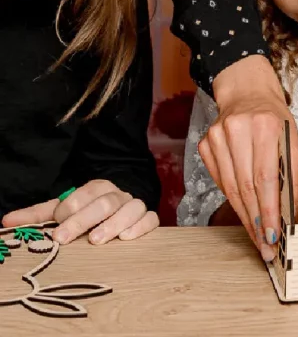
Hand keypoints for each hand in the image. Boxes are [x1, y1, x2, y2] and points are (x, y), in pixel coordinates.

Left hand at [1, 180, 157, 244]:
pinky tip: (127, 238)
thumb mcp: (62, 212)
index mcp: (96, 188)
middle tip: (67, 237)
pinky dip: (141, 227)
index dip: (72, 207)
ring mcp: (134, 205)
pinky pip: (151, 218)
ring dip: (114, 223)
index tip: (58, 225)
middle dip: (85, 219)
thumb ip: (38, 217)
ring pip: (131, 207)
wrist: (118, 210)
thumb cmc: (86, 213)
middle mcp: (117, 194)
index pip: (86, 192)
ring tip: (97, 240)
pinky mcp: (148, 218)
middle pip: (105, 202)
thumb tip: (6, 221)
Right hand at [206, 55, 297, 262]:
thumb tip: (289, 212)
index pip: (266, 177)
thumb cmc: (273, 118)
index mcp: (265, 126)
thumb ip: (290, 172)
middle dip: (258, 221)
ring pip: (231, 188)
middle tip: (267, 246)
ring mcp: (218, 136)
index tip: (275, 235)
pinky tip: (245, 212)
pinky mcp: (206, 144)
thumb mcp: (291, 137)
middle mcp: (238, 129)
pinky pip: (220, 181)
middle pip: (246, 186)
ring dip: (246, 216)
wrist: (246, 93)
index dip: (270, 210)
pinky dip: (233, 200)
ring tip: (258, 237)